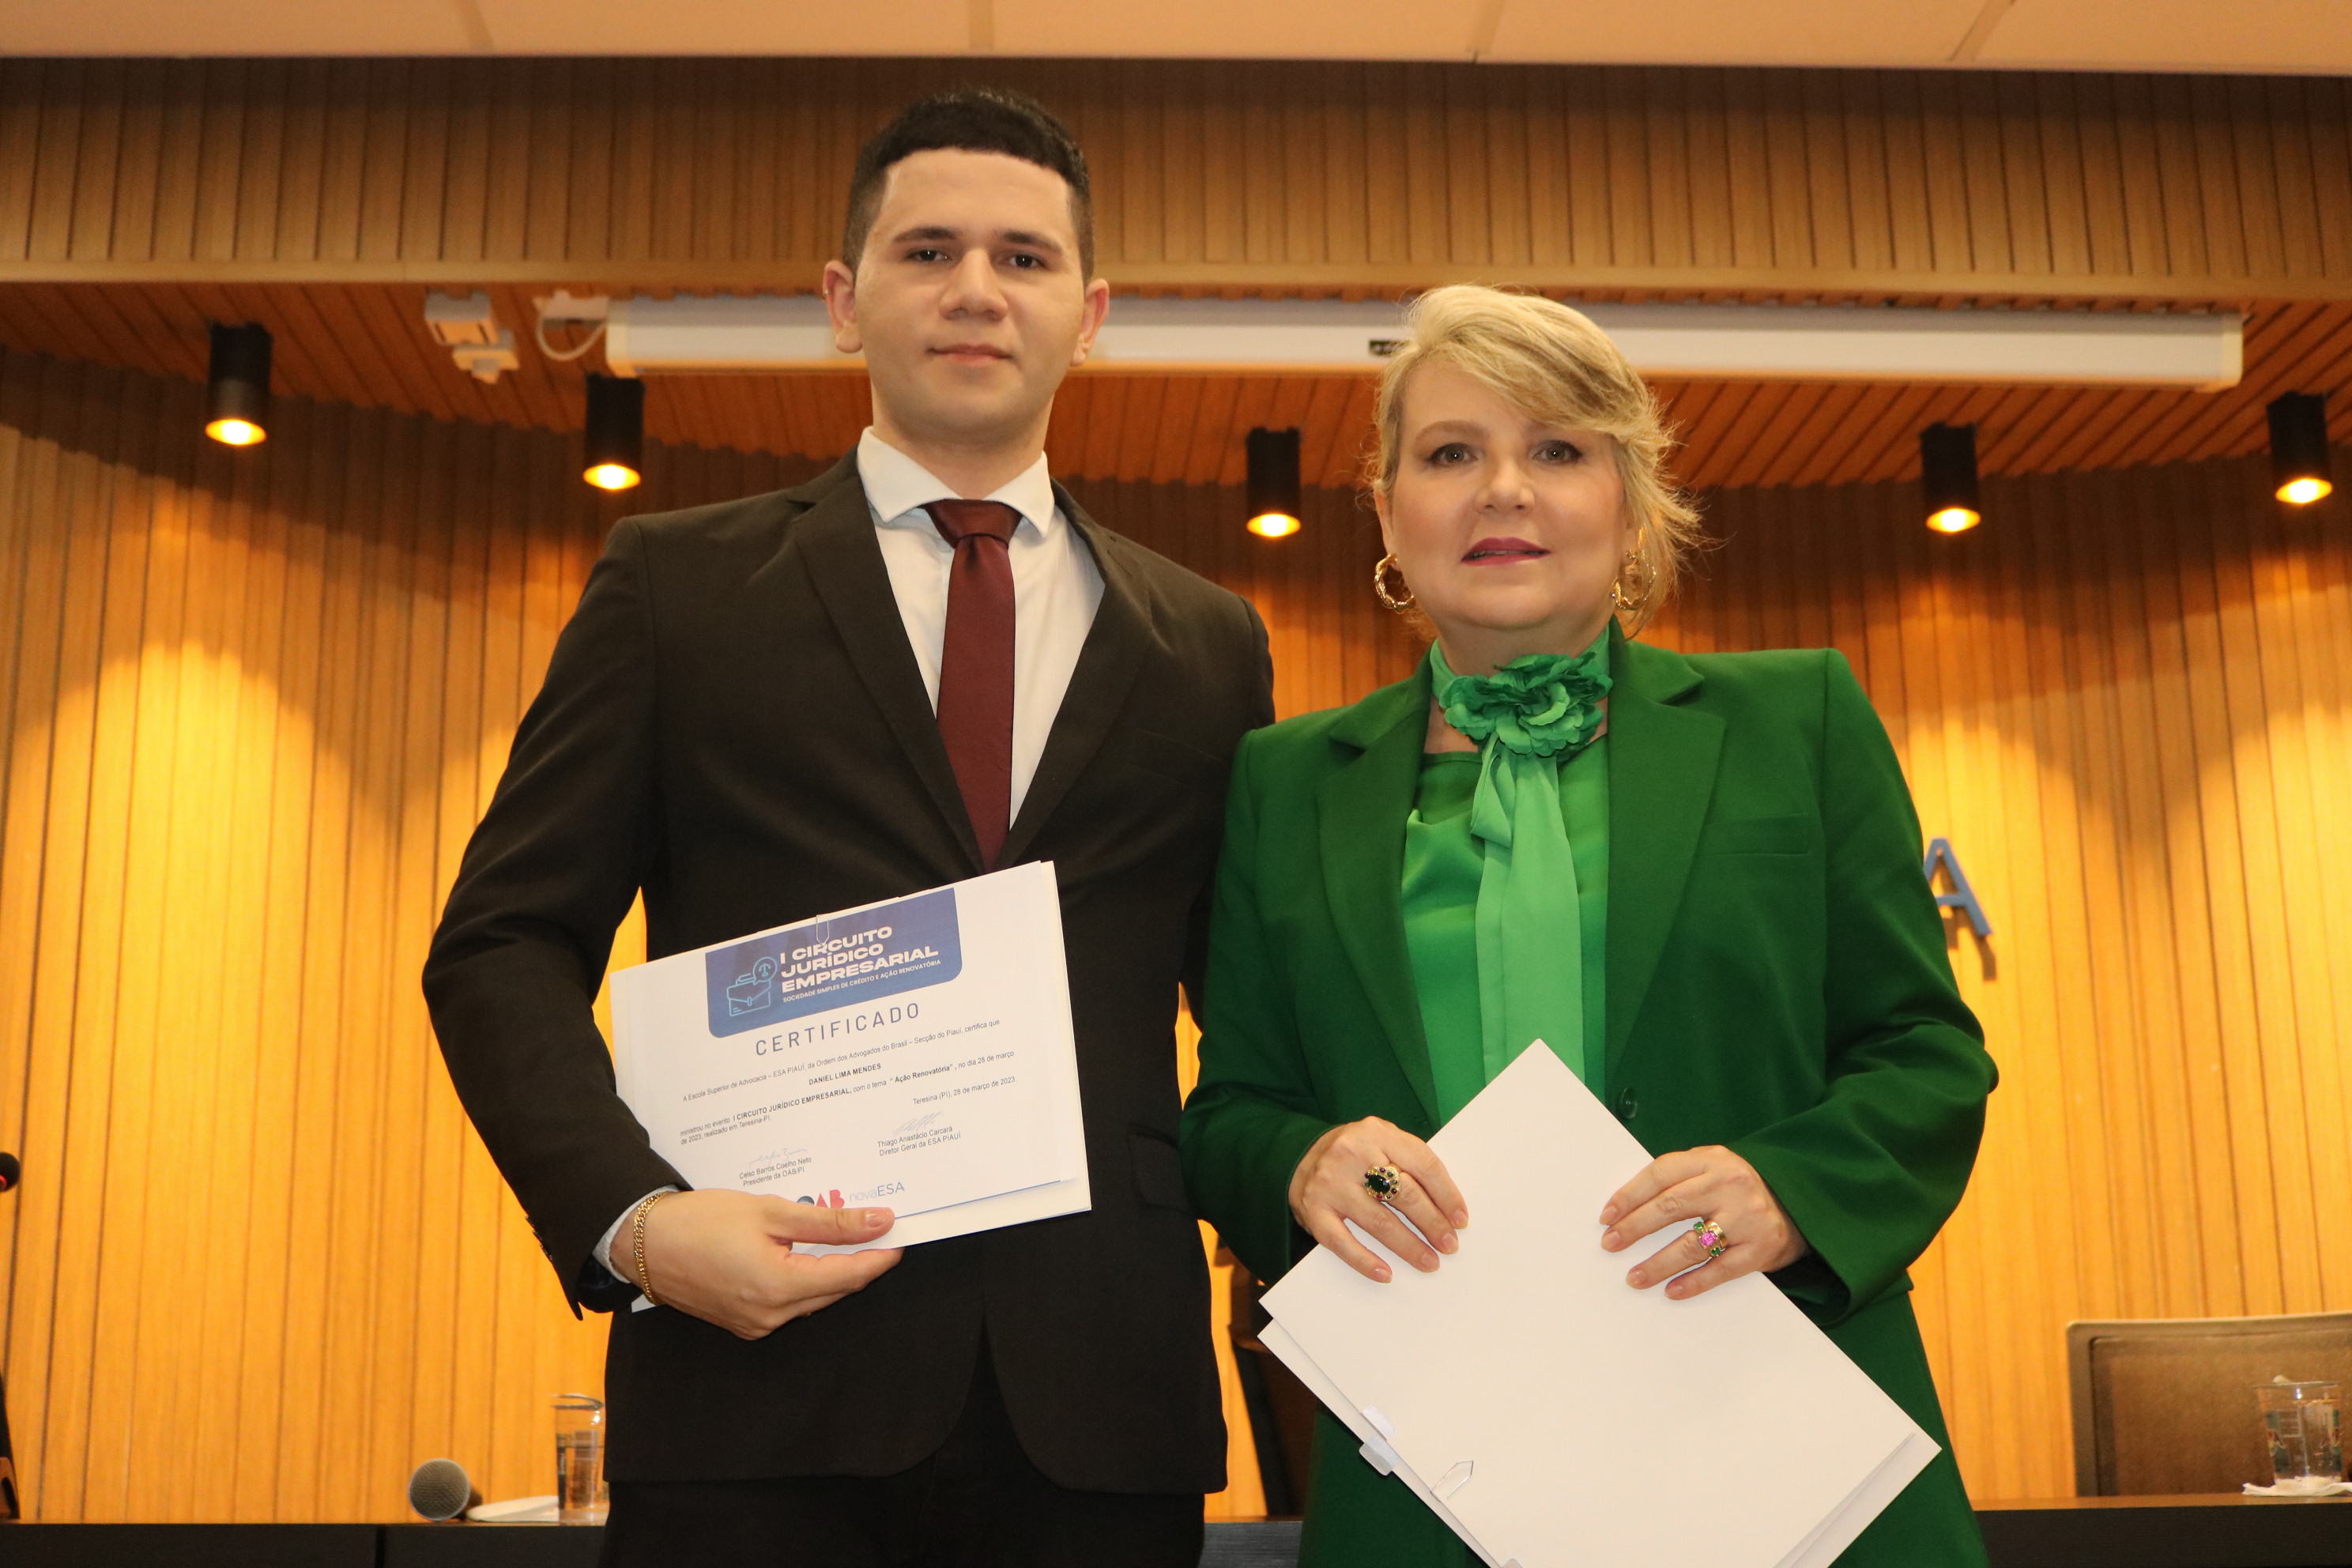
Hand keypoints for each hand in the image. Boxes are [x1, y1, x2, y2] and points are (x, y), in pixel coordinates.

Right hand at [611, 1190, 903, 1339]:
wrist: (643, 1244)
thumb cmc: (700, 1221)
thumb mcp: (770, 1211)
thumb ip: (828, 1222)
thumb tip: (877, 1222)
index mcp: (778, 1288)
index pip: (849, 1277)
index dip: (879, 1256)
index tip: (900, 1235)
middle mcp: (770, 1316)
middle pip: (834, 1290)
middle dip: (857, 1261)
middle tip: (872, 1227)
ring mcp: (755, 1325)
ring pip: (813, 1299)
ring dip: (829, 1270)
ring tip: (837, 1234)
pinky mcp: (743, 1323)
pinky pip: (789, 1304)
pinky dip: (803, 1280)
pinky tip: (802, 1253)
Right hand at [1288, 1118, 1468, 1282]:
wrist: (1296, 1154)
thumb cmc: (1352, 1153)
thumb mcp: (1380, 1141)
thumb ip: (1409, 1161)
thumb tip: (1447, 1206)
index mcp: (1376, 1133)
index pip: (1422, 1165)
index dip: (1446, 1195)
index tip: (1461, 1220)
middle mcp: (1351, 1154)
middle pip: (1404, 1194)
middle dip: (1432, 1223)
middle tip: (1449, 1245)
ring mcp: (1330, 1184)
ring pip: (1378, 1221)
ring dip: (1408, 1246)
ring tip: (1429, 1262)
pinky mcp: (1313, 1210)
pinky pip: (1342, 1242)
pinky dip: (1365, 1261)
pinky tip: (1385, 1273)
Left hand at [1599, 1145, 1807, 1299]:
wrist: (1800, 1200)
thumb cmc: (1740, 1186)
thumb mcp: (1713, 1167)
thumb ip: (1679, 1178)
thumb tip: (1628, 1206)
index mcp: (1711, 1160)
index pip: (1660, 1174)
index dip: (1629, 1195)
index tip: (1607, 1216)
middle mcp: (1728, 1185)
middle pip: (1671, 1207)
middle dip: (1635, 1227)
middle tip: (1611, 1244)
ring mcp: (1746, 1217)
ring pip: (1692, 1243)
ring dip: (1659, 1263)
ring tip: (1635, 1277)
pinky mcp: (1760, 1248)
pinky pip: (1720, 1269)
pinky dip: (1694, 1282)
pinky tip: (1672, 1291)